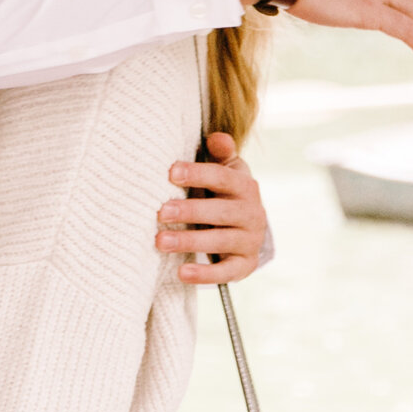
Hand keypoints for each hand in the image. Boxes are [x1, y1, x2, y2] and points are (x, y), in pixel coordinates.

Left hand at [157, 132, 270, 283]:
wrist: (247, 226)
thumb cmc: (224, 192)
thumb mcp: (226, 170)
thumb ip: (221, 153)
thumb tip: (217, 138)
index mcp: (244, 186)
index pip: (223, 177)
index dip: (198, 174)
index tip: (170, 172)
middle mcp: (252, 213)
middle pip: (221, 212)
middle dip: (190, 211)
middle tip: (161, 212)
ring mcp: (250, 240)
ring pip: (221, 241)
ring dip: (190, 242)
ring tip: (160, 241)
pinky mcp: (244, 265)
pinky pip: (226, 272)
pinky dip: (205, 274)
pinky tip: (182, 273)